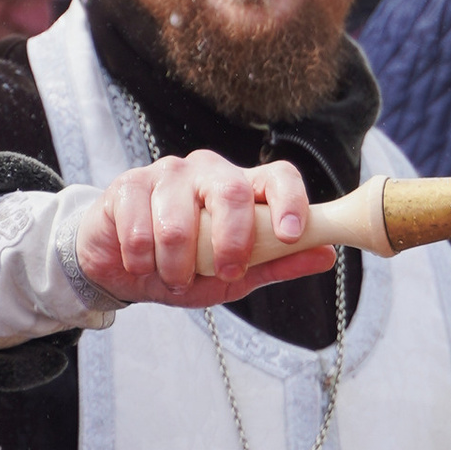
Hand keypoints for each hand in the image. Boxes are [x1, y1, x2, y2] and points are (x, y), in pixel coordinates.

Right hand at [72, 150, 332, 304]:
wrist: (123, 268)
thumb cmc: (186, 266)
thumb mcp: (235, 275)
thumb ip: (277, 263)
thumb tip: (327, 255)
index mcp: (241, 187)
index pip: (277, 176)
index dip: (290, 200)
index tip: (291, 234)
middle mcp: (208, 171)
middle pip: (231, 190)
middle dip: (231, 240)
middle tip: (225, 273)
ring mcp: (167, 174)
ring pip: (179, 218)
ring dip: (177, 263)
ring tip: (174, 278)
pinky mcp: (128, 186)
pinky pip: (139, 226)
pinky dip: (142, 259)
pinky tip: (141, 264)